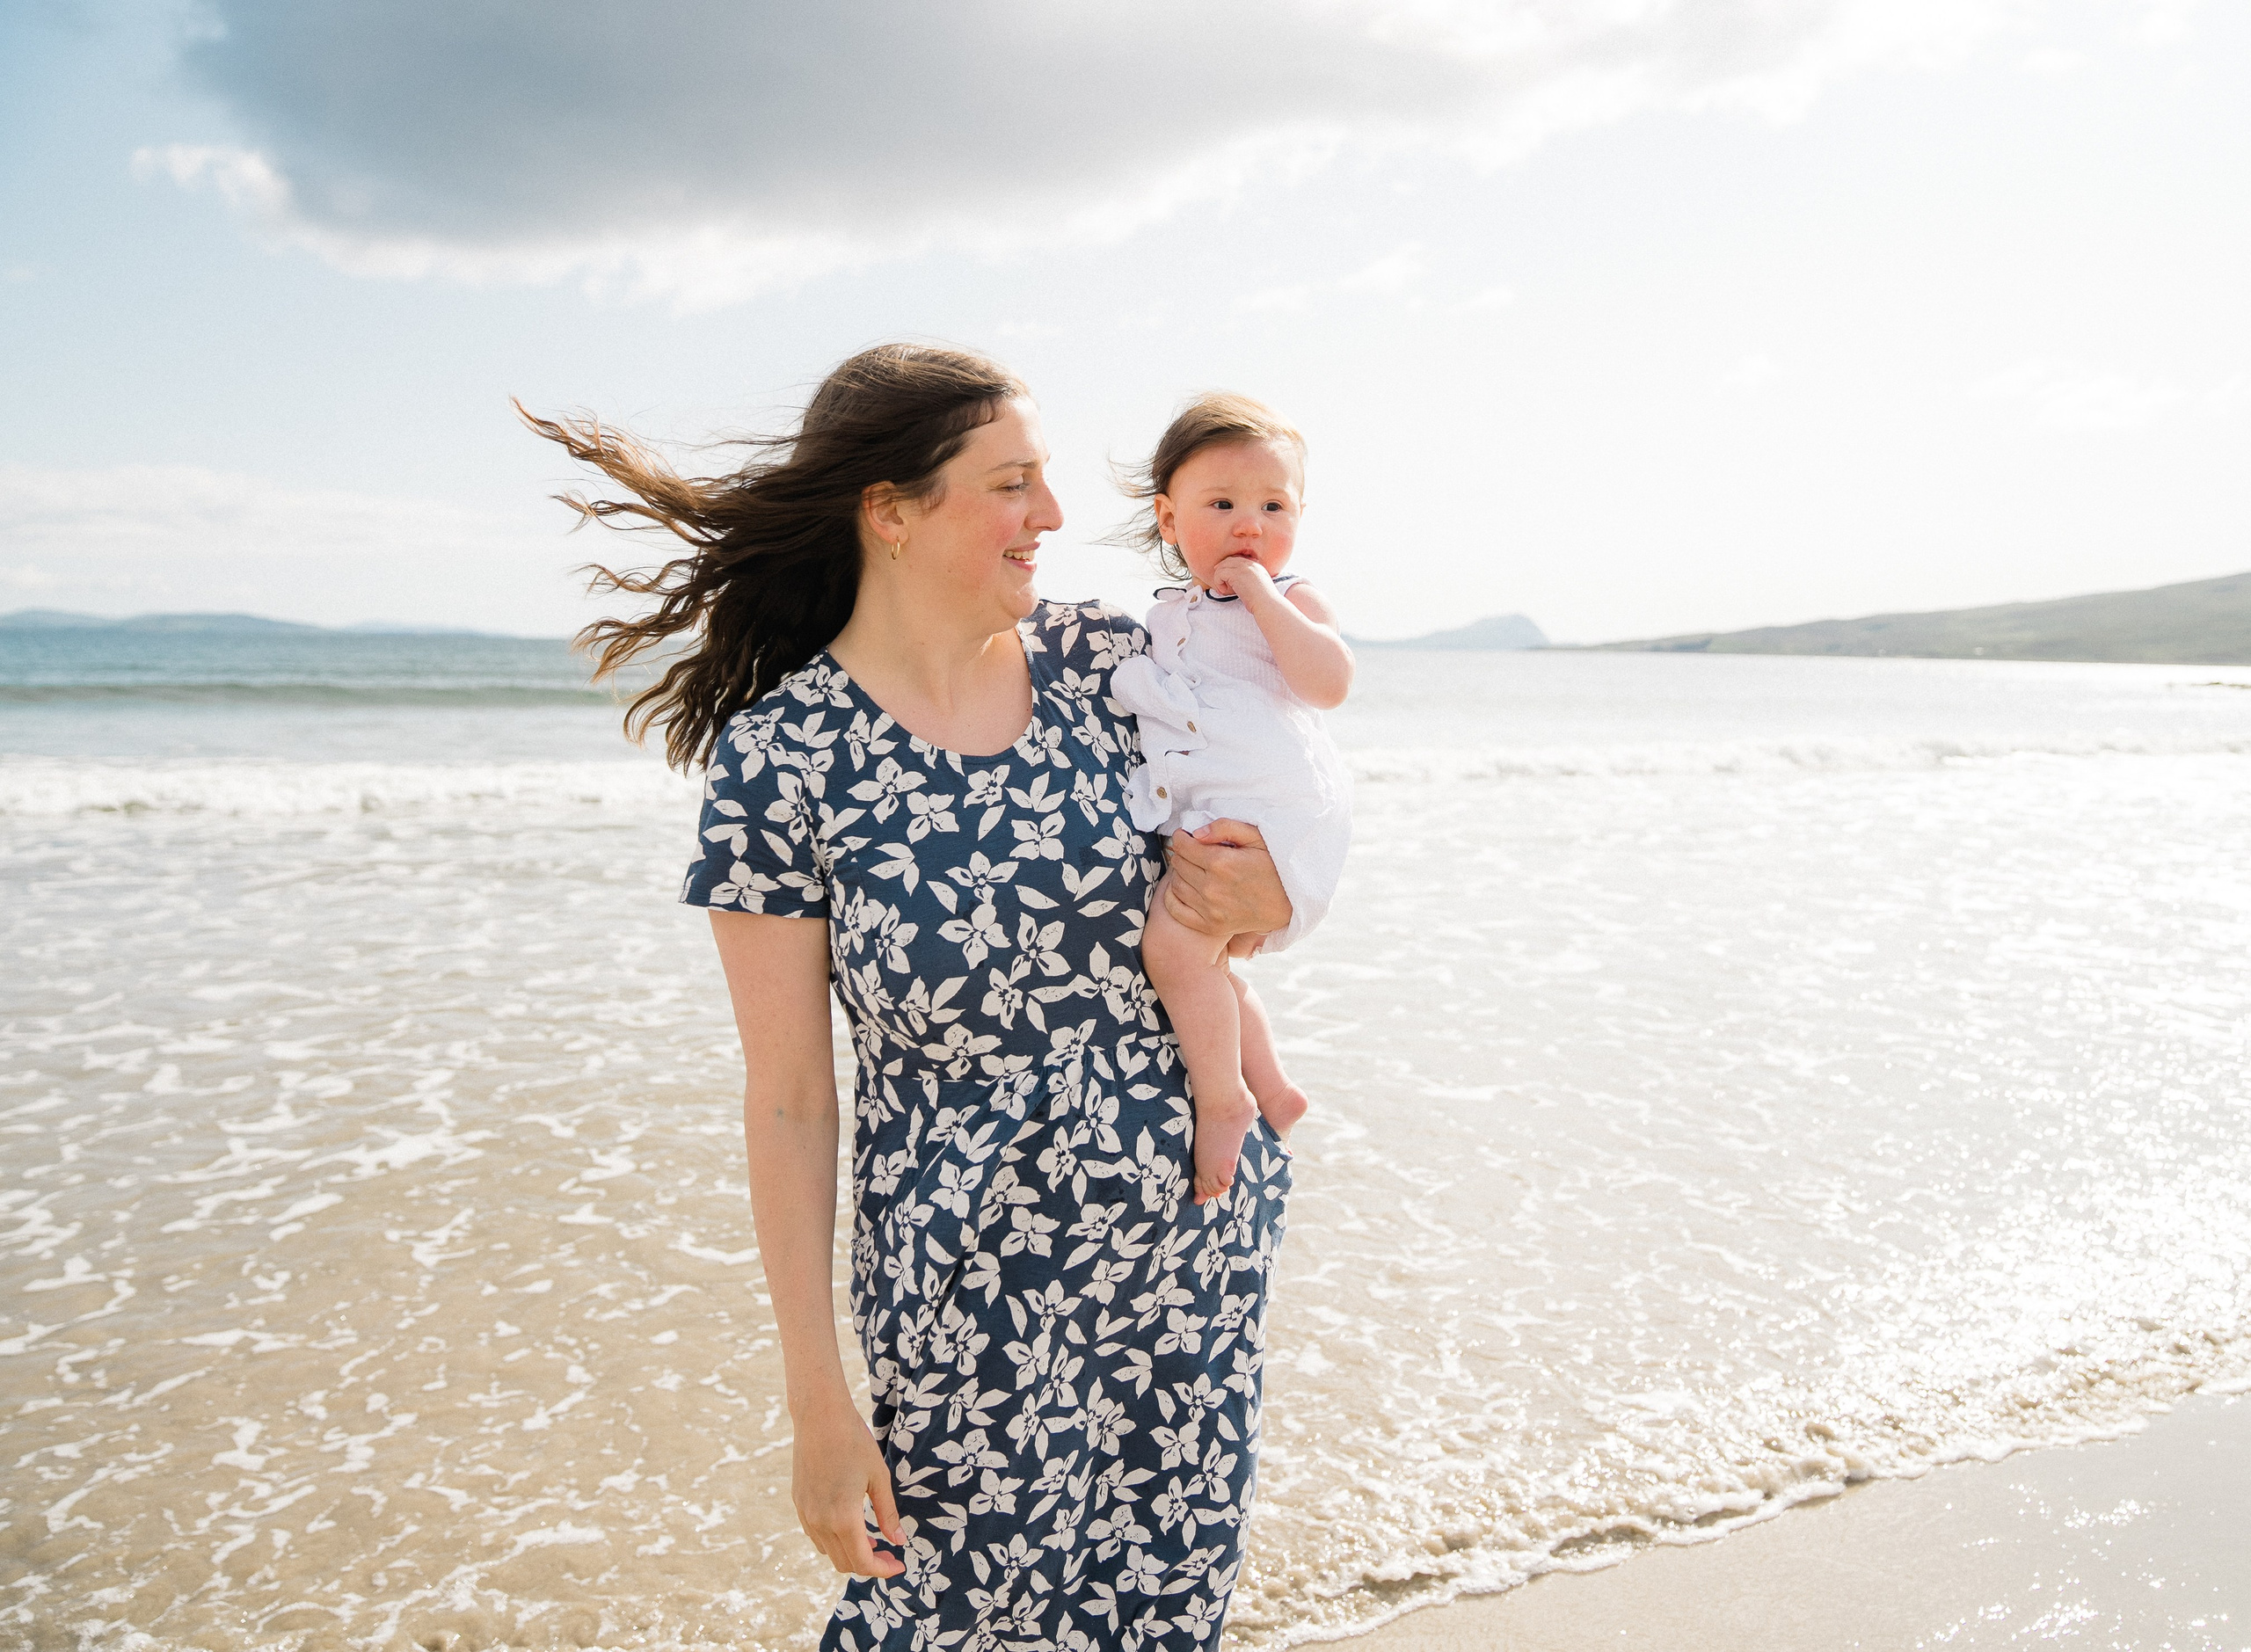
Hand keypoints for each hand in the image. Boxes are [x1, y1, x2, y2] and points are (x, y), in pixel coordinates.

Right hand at [792, 1393, 905, 1576]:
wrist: (819, 1417)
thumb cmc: (854, 1442)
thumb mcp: (879, 1477)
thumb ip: (888, 1513)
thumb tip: (898, 1541)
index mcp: (844, 1518)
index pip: (863, 1562)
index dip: (883, 1569)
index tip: (899, 1565)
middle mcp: (821, 1522)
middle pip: (845, 1563)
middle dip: (869, 1564)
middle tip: (889, 1551)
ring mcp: (806, 1514)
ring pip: (828, 1552)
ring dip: (850, 1552)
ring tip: (871, 1538)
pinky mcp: (799, 1504)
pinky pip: (815, 1535)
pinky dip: (834, 1540)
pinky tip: (849, 1524)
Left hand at [1165, 820, 1291, 938]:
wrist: (1288, 904)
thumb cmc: (1273, 866)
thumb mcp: (1256, 838)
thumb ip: (1225, 827)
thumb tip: (1197, 833)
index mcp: (1221, 863)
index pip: (1183, 845)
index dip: (1182, 837)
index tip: (1187, 836)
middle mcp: (1212, 887)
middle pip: (1179, 863)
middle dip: (1183, 853)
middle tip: (1194, 851)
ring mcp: (1210, 909)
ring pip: (1176, 884)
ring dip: (1180, 873)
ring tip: (1193, 868)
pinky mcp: (1210, 925)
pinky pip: (1176, 910)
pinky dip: (1173, 897)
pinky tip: (1184, 888)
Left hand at [1210, 555, 1273, 598]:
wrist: (1267, 604)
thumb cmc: (1264, 602)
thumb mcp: (1259, 587)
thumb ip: (1250, 581)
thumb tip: (1238, 584)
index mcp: (1256, 566)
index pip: (1239, 560)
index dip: (1229, 566)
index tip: (1224, 576)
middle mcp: (1250, 564)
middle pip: (1229, 560)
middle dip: (1221, 569)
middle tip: (1218, 581)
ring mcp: (1243, 568)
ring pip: (1223, 566)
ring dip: (1219, 579)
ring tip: (1223, 590)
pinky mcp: (1236, 574)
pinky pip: (1219, 574)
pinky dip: (1218, 583)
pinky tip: (1224, 592)